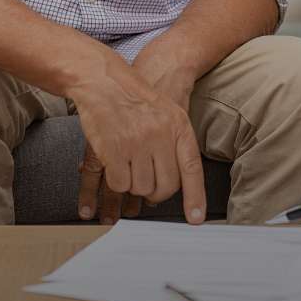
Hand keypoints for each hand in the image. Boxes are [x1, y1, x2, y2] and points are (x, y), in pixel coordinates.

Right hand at [68, 57, 206, 223]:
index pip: (192, 169)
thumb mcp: (168, 114)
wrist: (105, 81)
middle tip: (147, 186)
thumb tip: (180, 182)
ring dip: (134, 185)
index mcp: (179, 127)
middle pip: (165, 186)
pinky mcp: (114, 150)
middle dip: (155, 193)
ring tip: (129, 166)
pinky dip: (116, 180)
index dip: (195, 197)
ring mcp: (137, 143)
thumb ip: (176, 143)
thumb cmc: (136, 100)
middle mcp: (161, 136)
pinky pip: (119, 183)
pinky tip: (115, 164)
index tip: (195, 218)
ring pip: (141, 188)